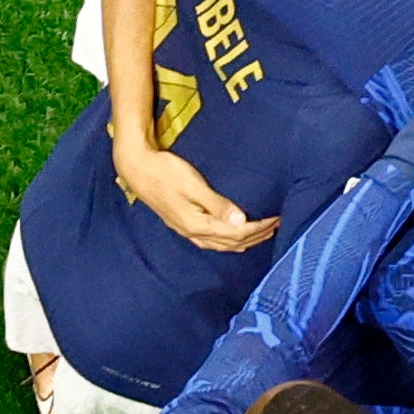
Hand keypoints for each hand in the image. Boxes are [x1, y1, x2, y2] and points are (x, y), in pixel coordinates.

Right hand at [117, 144, 279, 252]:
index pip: (237, 233)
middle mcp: (193, 233)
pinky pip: (212, 241)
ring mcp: (186, 231)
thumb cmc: (164, 171)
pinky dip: (229, 241)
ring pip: (222, 245)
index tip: (275, 218)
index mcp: (198, 224)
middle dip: (256, 236)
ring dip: (244, 240)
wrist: (136, 168)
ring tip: (262, 233)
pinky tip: (235, 238)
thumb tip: (240, 221)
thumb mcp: (192, 184)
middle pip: (232, 242)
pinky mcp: (183, 225)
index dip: (258, 228)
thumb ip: (216, 204)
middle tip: (276, 226)